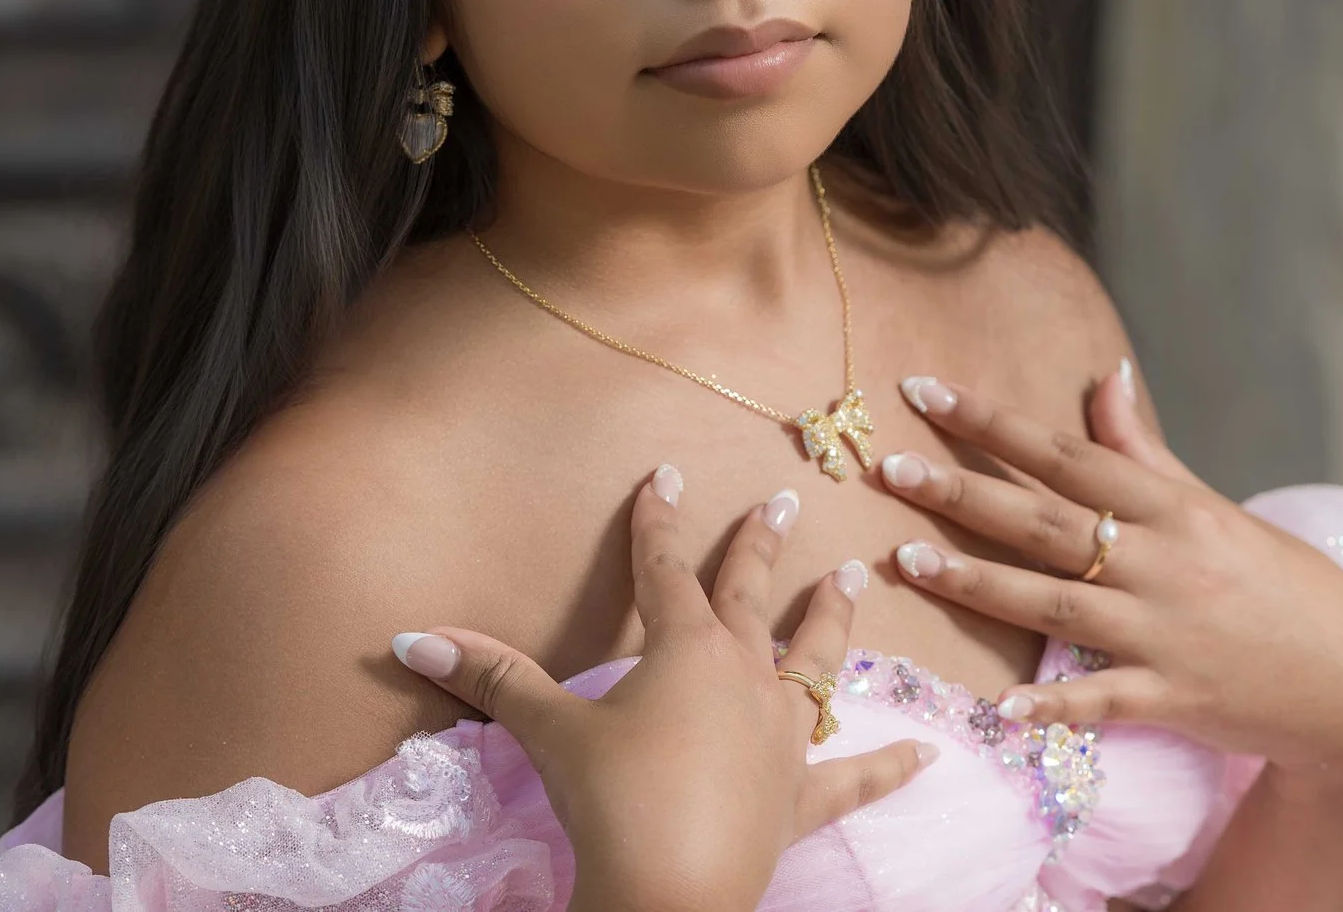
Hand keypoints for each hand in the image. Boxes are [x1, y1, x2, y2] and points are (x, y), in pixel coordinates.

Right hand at [390, 465, 936, 911]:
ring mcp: (782, 737)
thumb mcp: (548, 731)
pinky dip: (888, 767)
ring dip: (834, 619)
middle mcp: (746, 677)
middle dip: (761, 547)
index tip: (668, 472)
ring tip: (857, 578)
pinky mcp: (800, 798)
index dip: (660, 520)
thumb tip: (413, 635)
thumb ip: (493, 677)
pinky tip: (929, 754)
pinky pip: (854, 778)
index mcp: (688, 648)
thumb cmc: (612, 798)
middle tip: (784, 500)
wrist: (669, 893)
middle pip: (754, 597)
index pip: (665, 568)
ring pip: (816, 664)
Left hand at [874, 365, 1342, 795]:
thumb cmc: (1272, 581)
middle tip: (887, 467)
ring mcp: (1165, 632)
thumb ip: (1144, 449)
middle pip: (1046, 520)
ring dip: (979, 583)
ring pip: (1056, 602)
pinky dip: (1055, 705)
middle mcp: (1163, 562)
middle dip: (963, 492)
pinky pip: (1102, 700)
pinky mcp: (1173, 699)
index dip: (993, 422)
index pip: (1066, 454)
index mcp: (1171, 508)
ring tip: (908, 561)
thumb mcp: (1211, 507)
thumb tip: (1104, 373)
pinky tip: (1001, 708)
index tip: (924, 391)